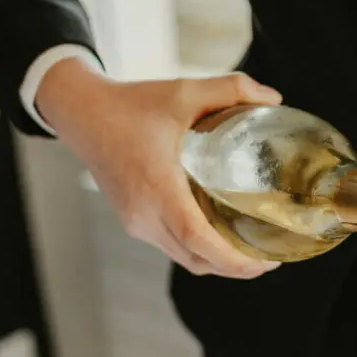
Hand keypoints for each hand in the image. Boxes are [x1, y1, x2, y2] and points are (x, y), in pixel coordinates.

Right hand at [36, 57, 282, 277]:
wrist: (82, 114)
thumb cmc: (131, 105)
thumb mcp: (184, 91)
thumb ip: (232, 88)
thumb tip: (274, 98)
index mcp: (158, 187)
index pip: (197, 238)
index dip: (233, 258)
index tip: (266, 261)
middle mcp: (144, 214)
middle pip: (196, 259)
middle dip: (236, 268)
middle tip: (269, 259)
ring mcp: (136, 223)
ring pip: (184, 259)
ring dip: (217, 263)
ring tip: (250, 253)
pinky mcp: (132, 223)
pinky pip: (171, 248)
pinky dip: (198, 251)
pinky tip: (219, 238)